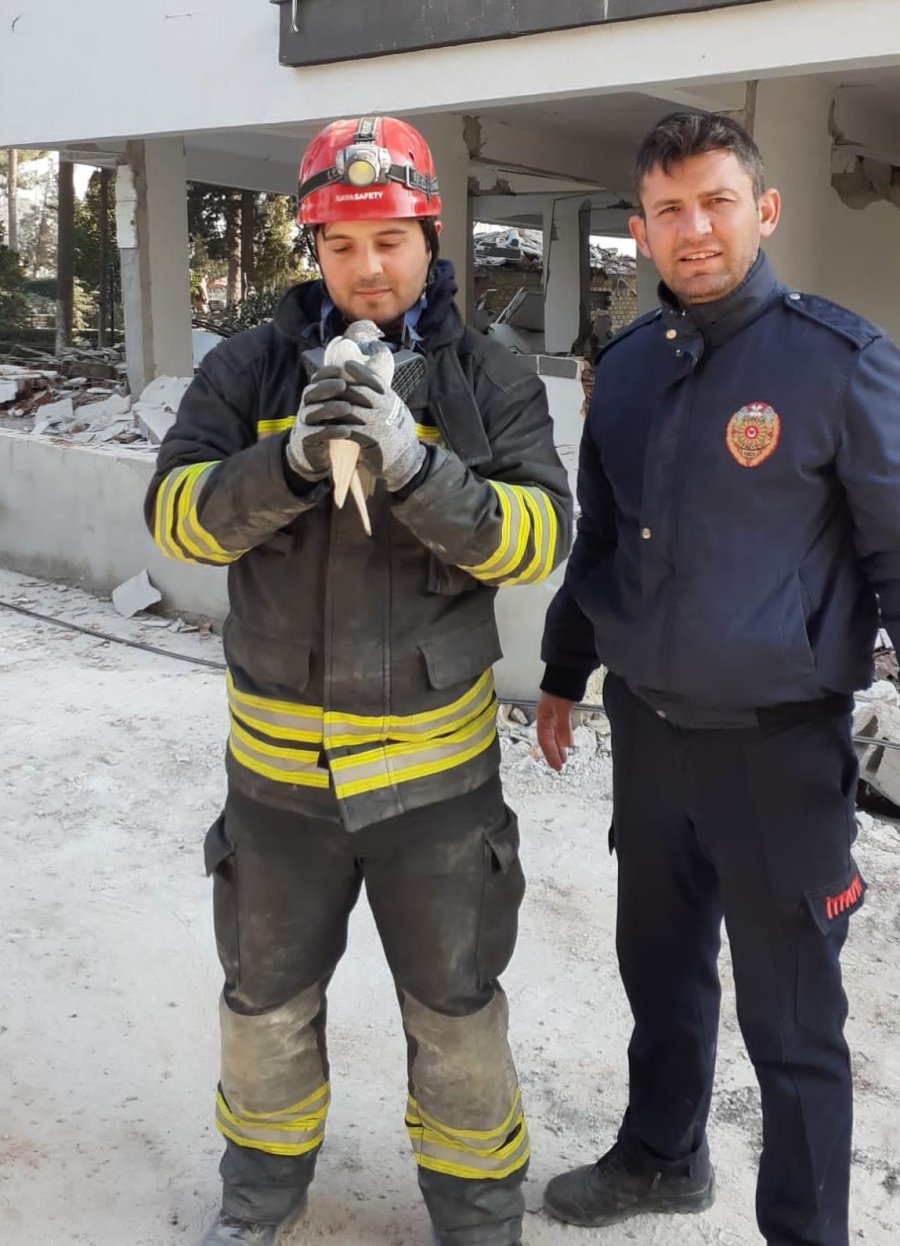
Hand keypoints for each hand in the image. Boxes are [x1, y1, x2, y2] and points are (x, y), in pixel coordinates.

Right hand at [286, 367, 360, 479]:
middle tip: (342, 385)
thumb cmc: (333, 428)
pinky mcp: (305, 442)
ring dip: (329, 408)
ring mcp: (303, 425)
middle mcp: (306, 407)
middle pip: (311, 393)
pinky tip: (346, 430)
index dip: (327, 373)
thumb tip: (373, 367)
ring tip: (347, 408)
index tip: (341, 369)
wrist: (318, 458)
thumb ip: (352, 391)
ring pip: (311, 413)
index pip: (317, 380)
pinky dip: (330, 432)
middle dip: (326, 387)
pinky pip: (314, 435)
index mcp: (315, 397)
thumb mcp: (341, 409)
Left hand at [332, 358, 425, 492]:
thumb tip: (367, 383)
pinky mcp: (373, 440)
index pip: (374, 379)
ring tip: (319, 406)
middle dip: (339, 388)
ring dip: (333, 408)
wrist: (406, 460)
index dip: (359, 371)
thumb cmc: (395, 434)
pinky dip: (336, 427)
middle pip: (358, 392)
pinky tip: (326, 426)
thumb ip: (382, 398)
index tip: (345, 364)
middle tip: (322, 385)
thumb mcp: (394, 411)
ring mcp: (380, 423)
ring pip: (351, 410)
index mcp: (391, 399)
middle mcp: (386, 408)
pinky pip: (350, 430)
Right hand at [536, 692, 573, 770]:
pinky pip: (559, 729)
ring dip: (558, 747)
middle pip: (548, 740)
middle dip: (553, 754)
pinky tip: (568, 743)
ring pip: (554, 735)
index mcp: (542, 717)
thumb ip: (564, 727)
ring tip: (564, 758)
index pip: (544, 741)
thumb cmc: (560, 689)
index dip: (550, 755)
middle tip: (559, 766)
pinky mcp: (561, 711)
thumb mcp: (562, 709)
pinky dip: (563, 738)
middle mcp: (546, 717)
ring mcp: (553, 714)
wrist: (566, 672)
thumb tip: (566, 745)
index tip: (557, 766)